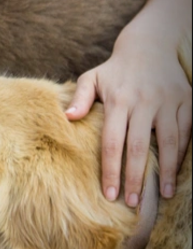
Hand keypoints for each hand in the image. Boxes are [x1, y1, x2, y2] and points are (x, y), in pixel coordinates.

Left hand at [66, 38, 191, 204]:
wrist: (150, 46)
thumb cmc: (115, 70)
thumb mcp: (93, 77)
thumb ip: (80, 98)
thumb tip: (68, 118)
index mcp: (118, 100)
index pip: (112, 142)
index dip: (111, 169)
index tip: (109, 194)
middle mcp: (144, 102)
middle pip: (138, 148)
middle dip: (135, 177)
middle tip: (131, 202)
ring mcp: (168, 102)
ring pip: (169, 143)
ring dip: (165, 172)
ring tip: (161, 196)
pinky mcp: (186, 102)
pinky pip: (186, 132)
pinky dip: (181, 155)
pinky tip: (175, 174)